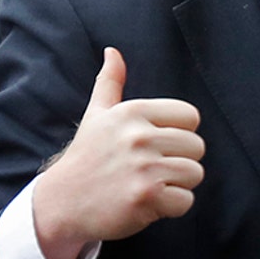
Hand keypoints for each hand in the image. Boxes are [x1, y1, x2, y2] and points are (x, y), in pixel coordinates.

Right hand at [33, 47, 204, 258]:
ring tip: (150, 185)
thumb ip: (110, 82)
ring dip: (177, 185)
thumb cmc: (86, 156)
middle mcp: (139, 136)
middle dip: (181, 161)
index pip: (191, 116)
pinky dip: (172, 207)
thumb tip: (113, 51)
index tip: (157, 145)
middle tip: (152, 169)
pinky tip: (148, 203)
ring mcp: (143, 168)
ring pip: (195, 173)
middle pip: (197, 147)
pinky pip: (186, 200)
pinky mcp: (146, 198)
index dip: (180, 133)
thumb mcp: (96, 115)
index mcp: (133, 112)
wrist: (61, 203)